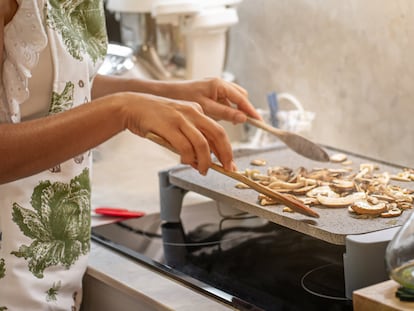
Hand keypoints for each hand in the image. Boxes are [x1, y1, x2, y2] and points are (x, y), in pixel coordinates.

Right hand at [120, 92, 234, 174]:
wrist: (132, 106)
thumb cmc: (155, 118)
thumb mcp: (178, 123)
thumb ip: (190, 139)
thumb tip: (202, 160)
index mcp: (197, 110)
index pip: (218, 131)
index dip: (226, 149)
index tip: (229, 163)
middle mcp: (192, 112)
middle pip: (218, 134)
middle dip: (225, 154)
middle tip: (227, 169)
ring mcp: (181, 118)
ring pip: (202, 143)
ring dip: (206, 161)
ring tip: (204, 170)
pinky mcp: (168, 126)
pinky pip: (184, 146)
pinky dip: (189, 158)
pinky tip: (187, 163)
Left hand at [164, 78, 261, 122]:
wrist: (165, 94)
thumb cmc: (183, 98)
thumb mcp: (206, 108)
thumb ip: (225, 113)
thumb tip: (243, 118)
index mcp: (219, 84)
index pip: (241, 98)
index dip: (250, 110)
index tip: (259, 121)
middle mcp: (219, 84)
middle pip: (239, 97)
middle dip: (241, 110)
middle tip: (239, 124)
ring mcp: (215, 88)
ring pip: (232, 100)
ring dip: (231, 111)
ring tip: (224, 122)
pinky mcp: (210, 93)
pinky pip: (223, 102)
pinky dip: (223, 111)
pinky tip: (215, 118)